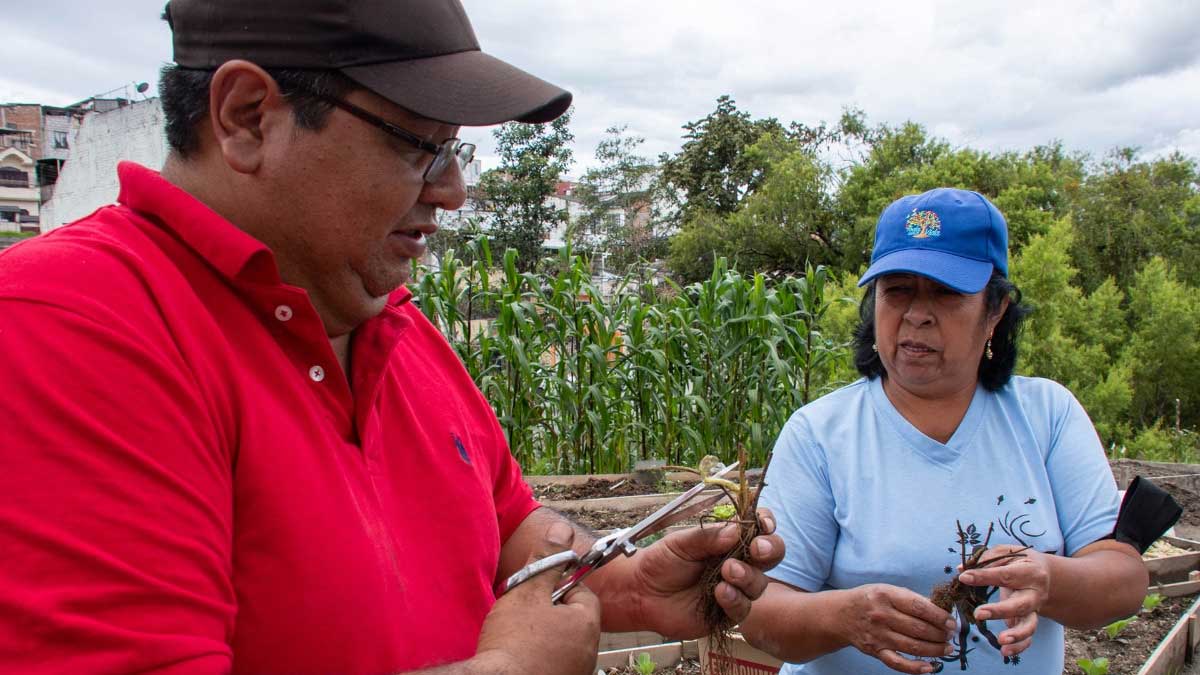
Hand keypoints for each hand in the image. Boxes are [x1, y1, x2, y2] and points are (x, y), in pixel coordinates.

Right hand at [476, 522, 600, 674]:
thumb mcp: (527, 591)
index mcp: (587, 624)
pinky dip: (541, 654)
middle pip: (573, 618)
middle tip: (524, 610)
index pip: (582, 593)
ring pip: (563, 641)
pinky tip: (520, 653)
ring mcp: (576, 670)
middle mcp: (589, 651)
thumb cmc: (513, 642)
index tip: (536, 589)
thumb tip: (563, 530)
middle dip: (550, 611)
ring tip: (519, 632)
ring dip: (545, 634)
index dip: (558, 586)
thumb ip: (548, 559)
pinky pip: (555, 661)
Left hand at [622, 508, 784, 637]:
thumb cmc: (661, 562)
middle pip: (770, 556)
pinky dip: (735, 600)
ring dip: (748, 576)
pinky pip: (743, 608)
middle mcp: (738, 563)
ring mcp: (735, 589)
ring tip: (727, 572)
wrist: (642, 592)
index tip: (763, 525)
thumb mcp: (680, 542)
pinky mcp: (728, 613)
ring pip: (759, 584)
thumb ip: (708, 537)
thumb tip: (737, 530)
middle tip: (756, 549)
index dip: (766, 525)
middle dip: (770, 550)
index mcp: (728, 541)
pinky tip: (720, 593)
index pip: (758, 529)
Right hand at [839, 584, 955, 674]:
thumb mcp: (887, 590)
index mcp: (886, 595)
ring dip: (935, 649)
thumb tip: (940, 610)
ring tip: (947, 648)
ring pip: (913, 646)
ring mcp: (878, 635)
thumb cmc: (869, 600)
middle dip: (940, 634)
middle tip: (951, 635)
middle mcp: (882, 615)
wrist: (841, 614)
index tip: (951, 622)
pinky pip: (897, 663)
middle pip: (918, 628)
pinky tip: (930, 667)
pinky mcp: (875, 650)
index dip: (939, 616)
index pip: (919, 607)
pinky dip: (914, 668)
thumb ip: (911, 599)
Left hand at [957, 545, 1051, 659]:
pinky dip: (1019, 647)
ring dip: (1016, 635)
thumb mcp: (1006, 552)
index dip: (983, 576)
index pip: (1004, 575)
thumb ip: (986, 559)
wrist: (1046, 574)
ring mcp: (1034, 609)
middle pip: (1020, 604)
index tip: (963, 578)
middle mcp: (1034, 592)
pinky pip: (1029, 638)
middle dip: (1000, 611)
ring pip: (1029, 625)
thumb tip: (961, 569)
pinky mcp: (1030, 620)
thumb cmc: (1019, 561)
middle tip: (979, 614)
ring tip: (1001, 641)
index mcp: (1028, 571)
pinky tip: (1005, 651)